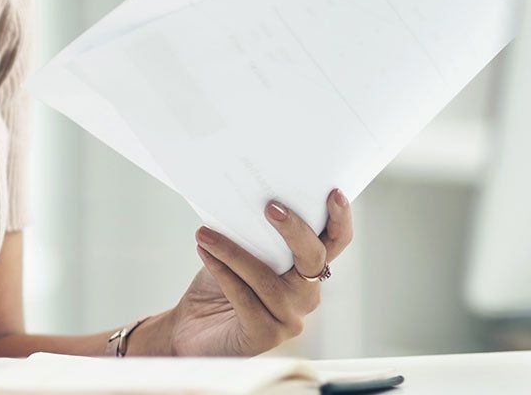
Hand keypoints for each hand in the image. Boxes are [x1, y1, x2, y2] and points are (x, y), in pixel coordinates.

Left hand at [160, 189, 354, 356]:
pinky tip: (205, 252)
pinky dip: (222, 271)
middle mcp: (305, 295)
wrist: (191, 328)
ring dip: (234, 251)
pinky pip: (245, 298)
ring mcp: (289, 318)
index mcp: (306, 270)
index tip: (334, 194)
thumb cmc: (218, 286)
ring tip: (206, 233)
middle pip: (313, 259)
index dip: (340, 220)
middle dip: (295, 230)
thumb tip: (244, 197)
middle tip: (270, 207)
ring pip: (268, 279)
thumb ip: (252, 232)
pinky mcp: (265, 336)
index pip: (334, 243)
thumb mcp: (239, 251)